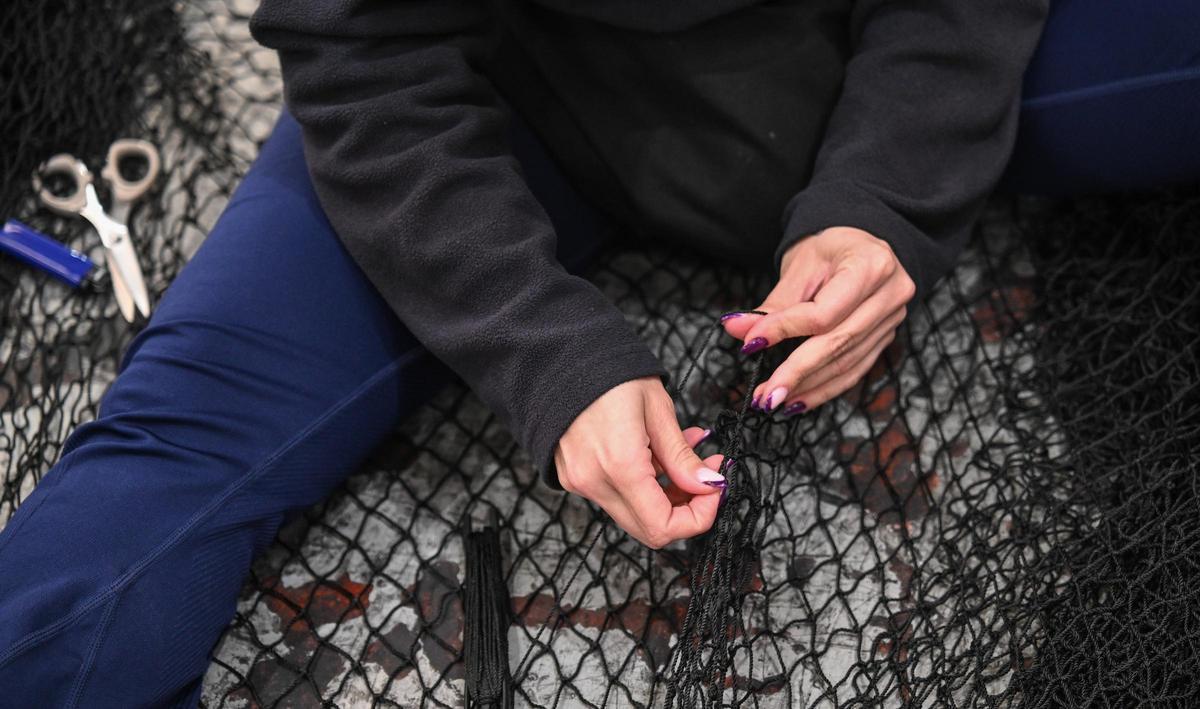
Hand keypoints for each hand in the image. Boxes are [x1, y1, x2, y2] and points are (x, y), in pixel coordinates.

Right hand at [554, 376, 726, 548]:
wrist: (560, 359)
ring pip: (634, 513)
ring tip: (679, 452)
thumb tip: (708, 486)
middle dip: (685, 508)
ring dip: (665, 493)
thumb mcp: (658, 409)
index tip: (715, 489)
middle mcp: (594, 482)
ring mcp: (580, 483)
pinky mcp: (574, 478)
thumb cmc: (610, 374)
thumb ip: (682, 457)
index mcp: (620, 465)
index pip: (664, 526)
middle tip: (704, 477)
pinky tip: (652, 452)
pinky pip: (615, 496)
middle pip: (649, 529)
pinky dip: (642, 484)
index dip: (699, 517)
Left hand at [723, 227, 914, 413]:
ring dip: (807, 387)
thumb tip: (736, 329)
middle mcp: (891, 294)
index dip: (784, 331)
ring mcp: (893, 319)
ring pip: (847, 363)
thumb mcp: (800, 267)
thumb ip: (772, 305)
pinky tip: (799, 400)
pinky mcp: (886, 337)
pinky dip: (825, 388)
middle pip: (838, 342)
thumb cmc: (830, 247)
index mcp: (871, 265)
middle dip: (796, 373)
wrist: (861, 242)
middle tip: (764, 394)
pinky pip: (855, 369)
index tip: (750, 345)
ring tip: (773, 400)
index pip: (823, 312)